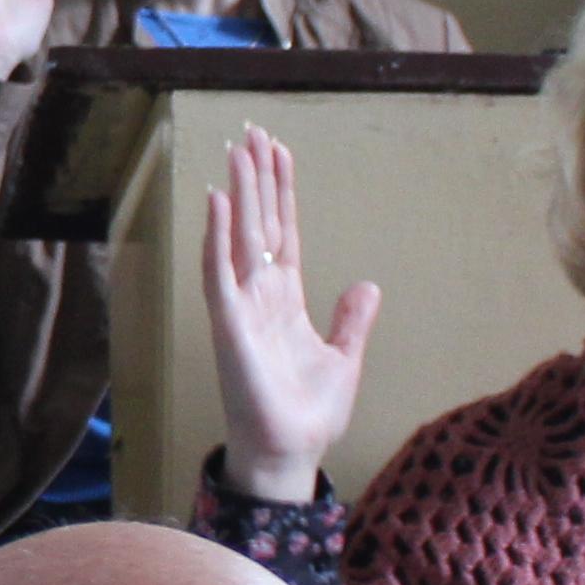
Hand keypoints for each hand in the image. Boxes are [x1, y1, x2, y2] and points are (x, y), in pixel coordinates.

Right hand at [200, 128, 377, 504]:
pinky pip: (219, 272)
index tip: (278, 152)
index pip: (283, 232)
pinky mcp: (229, 324)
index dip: (281, 192)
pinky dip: (216, 236)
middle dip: (258, 177)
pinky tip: (218, 200)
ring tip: (239, 149)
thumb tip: (367, 284)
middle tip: (253, 131)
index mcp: (286, 299)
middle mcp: (260, 295)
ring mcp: (242, 306)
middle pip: (260, 222)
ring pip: (239, 236)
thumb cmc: (309, 413)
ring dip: (239, 192)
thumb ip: (352, 320)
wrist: (290, 453)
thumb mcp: (344, 359)